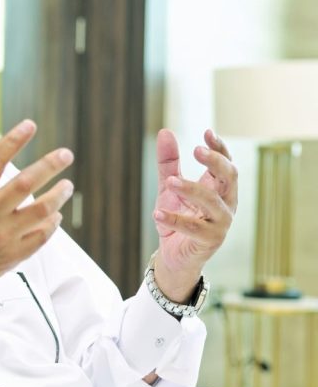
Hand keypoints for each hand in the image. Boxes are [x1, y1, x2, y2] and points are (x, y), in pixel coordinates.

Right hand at [0, 120, 74, 321]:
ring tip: (67, 185)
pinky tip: (55, 213)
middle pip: (24, 183)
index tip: (30, 125)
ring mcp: (1, 236)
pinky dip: (53, 221)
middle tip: (66, 154)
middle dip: (49, 165)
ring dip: (59, 194)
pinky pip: (43, 234)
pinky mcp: (13, 255)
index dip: (12, 140)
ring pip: (41, 210)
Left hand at [152, 129, 237, 302]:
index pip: (226, 163)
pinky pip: (194, 229)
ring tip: (170, 182)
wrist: (173, 254)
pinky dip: (175, 220)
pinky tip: (157, 213)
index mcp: (219, 188)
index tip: (207, 132)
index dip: (220, 148)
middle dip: (215, 162)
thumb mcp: (169, 187)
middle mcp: (226, 203)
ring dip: (191, 189)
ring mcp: (221, 223)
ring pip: (213, 202)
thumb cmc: (178, 216)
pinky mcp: (210, 241)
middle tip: (196, 150)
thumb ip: (168, 162)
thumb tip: (165, 131)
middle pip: (230, 177)